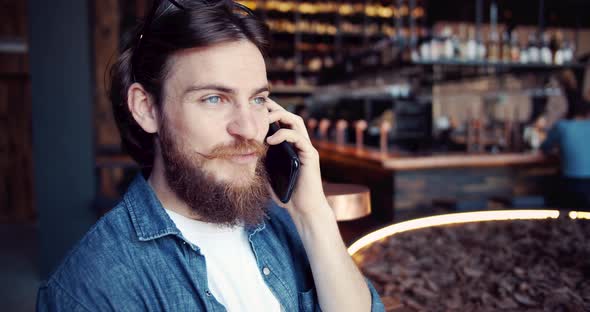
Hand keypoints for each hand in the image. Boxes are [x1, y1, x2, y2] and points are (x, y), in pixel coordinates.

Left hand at [265, 99, 329, 218]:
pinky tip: (270, 141)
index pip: (282, 122)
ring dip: (281, 116)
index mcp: (291, 146)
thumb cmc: (286, 193)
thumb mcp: (267, 173)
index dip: (271, 112)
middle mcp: (300, 144)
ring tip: (265, 119)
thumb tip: (241, 151)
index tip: (255, 106)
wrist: (302, 209)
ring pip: (296, 122)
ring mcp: (306, 148)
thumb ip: (260, 160)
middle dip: (275, 108)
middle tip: (259, 105)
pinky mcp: (311, 155)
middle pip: (290, 116)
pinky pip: (299, 138)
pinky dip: (284, 135)